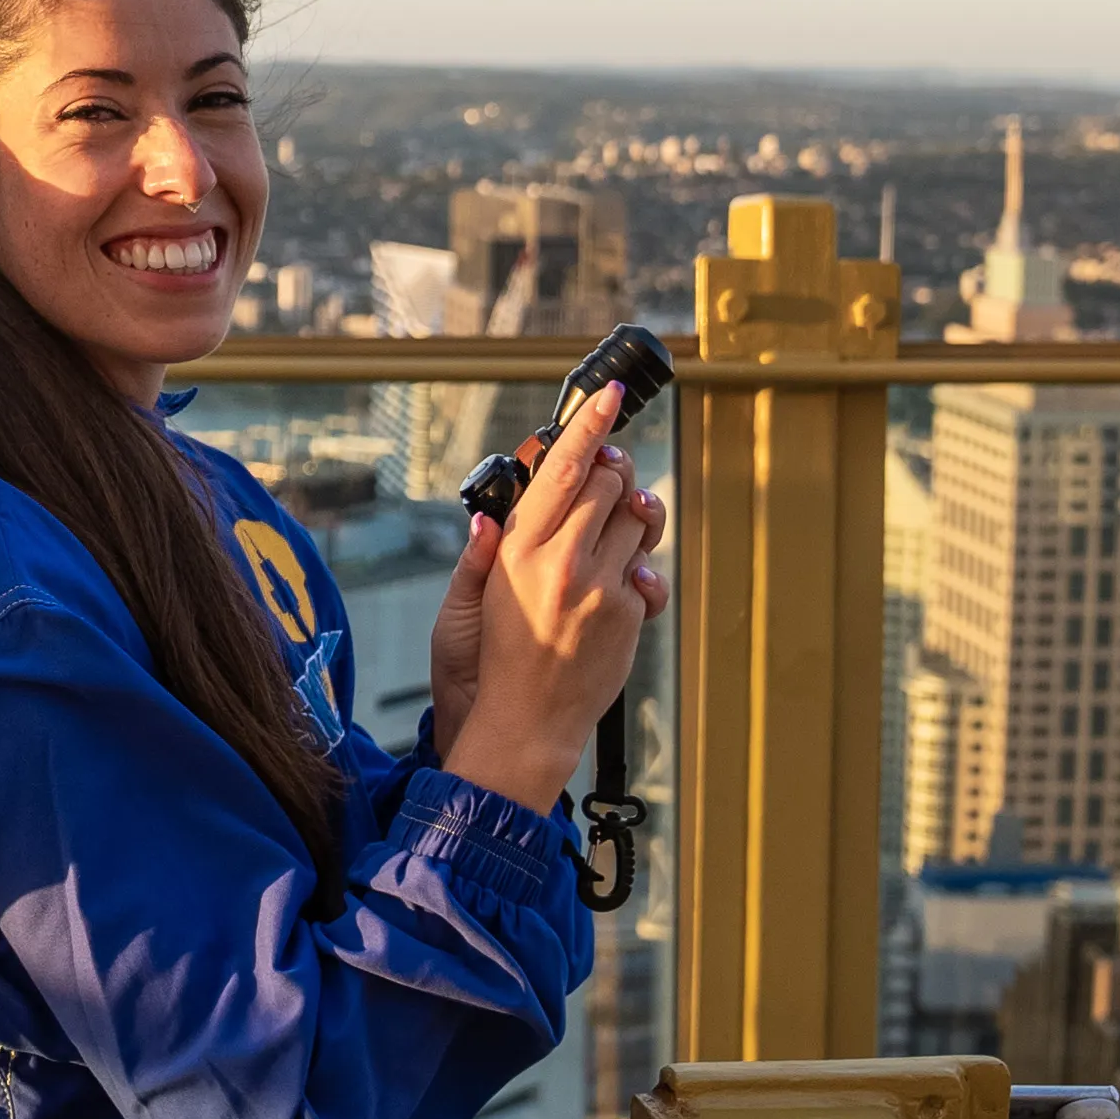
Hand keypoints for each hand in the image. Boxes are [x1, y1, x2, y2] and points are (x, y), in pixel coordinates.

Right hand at [434, 384, 671, 809]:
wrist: (526, 723)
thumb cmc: (492, 662)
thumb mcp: (470, 603)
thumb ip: (484, 554)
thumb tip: (490, 517)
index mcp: (519, 547)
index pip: (563, 468)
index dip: (590, 425)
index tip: (608, 395)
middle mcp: (563, 560)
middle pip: (609, 484)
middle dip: (611, 474)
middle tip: (604, 478)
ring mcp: (601, 586)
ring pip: (636, 519)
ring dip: (630, 517)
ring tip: (614, 528)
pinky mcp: (629, 613)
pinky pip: (649, 570)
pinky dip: (638, 570)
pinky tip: (620, 582)